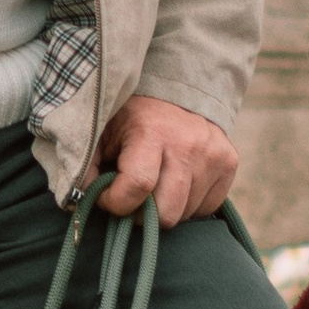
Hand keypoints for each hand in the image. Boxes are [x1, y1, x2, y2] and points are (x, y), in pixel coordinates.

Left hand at [95, 96, 237, 228]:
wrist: (175, 92)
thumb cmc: (130, 118)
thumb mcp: (101, 133)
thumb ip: (85, 166)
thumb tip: (78, 201)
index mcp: (152, 132)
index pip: (138, 186)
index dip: (115, 203)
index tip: (106, 197)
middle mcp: (188, 143)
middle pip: (167, 212)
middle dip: (142, 216)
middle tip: (131, 201)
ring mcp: (214, 154)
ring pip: (186, 214)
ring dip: (164, 210)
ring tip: (154, 188)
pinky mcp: (230, 162)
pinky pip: (207, 208)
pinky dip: (188, 205)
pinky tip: (176, 184)